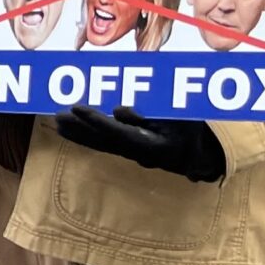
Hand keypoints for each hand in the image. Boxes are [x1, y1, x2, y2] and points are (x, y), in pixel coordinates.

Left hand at [58, 106, 226, 182]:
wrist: (208, 157)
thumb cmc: (197, 131)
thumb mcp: (183, 118)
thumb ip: (152, 115)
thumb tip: (119, 111)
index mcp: (155, 147)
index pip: (120, 132)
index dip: (97, 120)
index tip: (77, 107)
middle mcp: (140, 155)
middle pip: (104, 141)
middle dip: (79, 128)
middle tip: (56, 116)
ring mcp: (135, 156)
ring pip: (101, 144)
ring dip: (78, 133)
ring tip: (56, 122)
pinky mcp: (131, 152)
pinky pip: (105, 145)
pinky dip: (86, 136)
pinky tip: (69, 130)